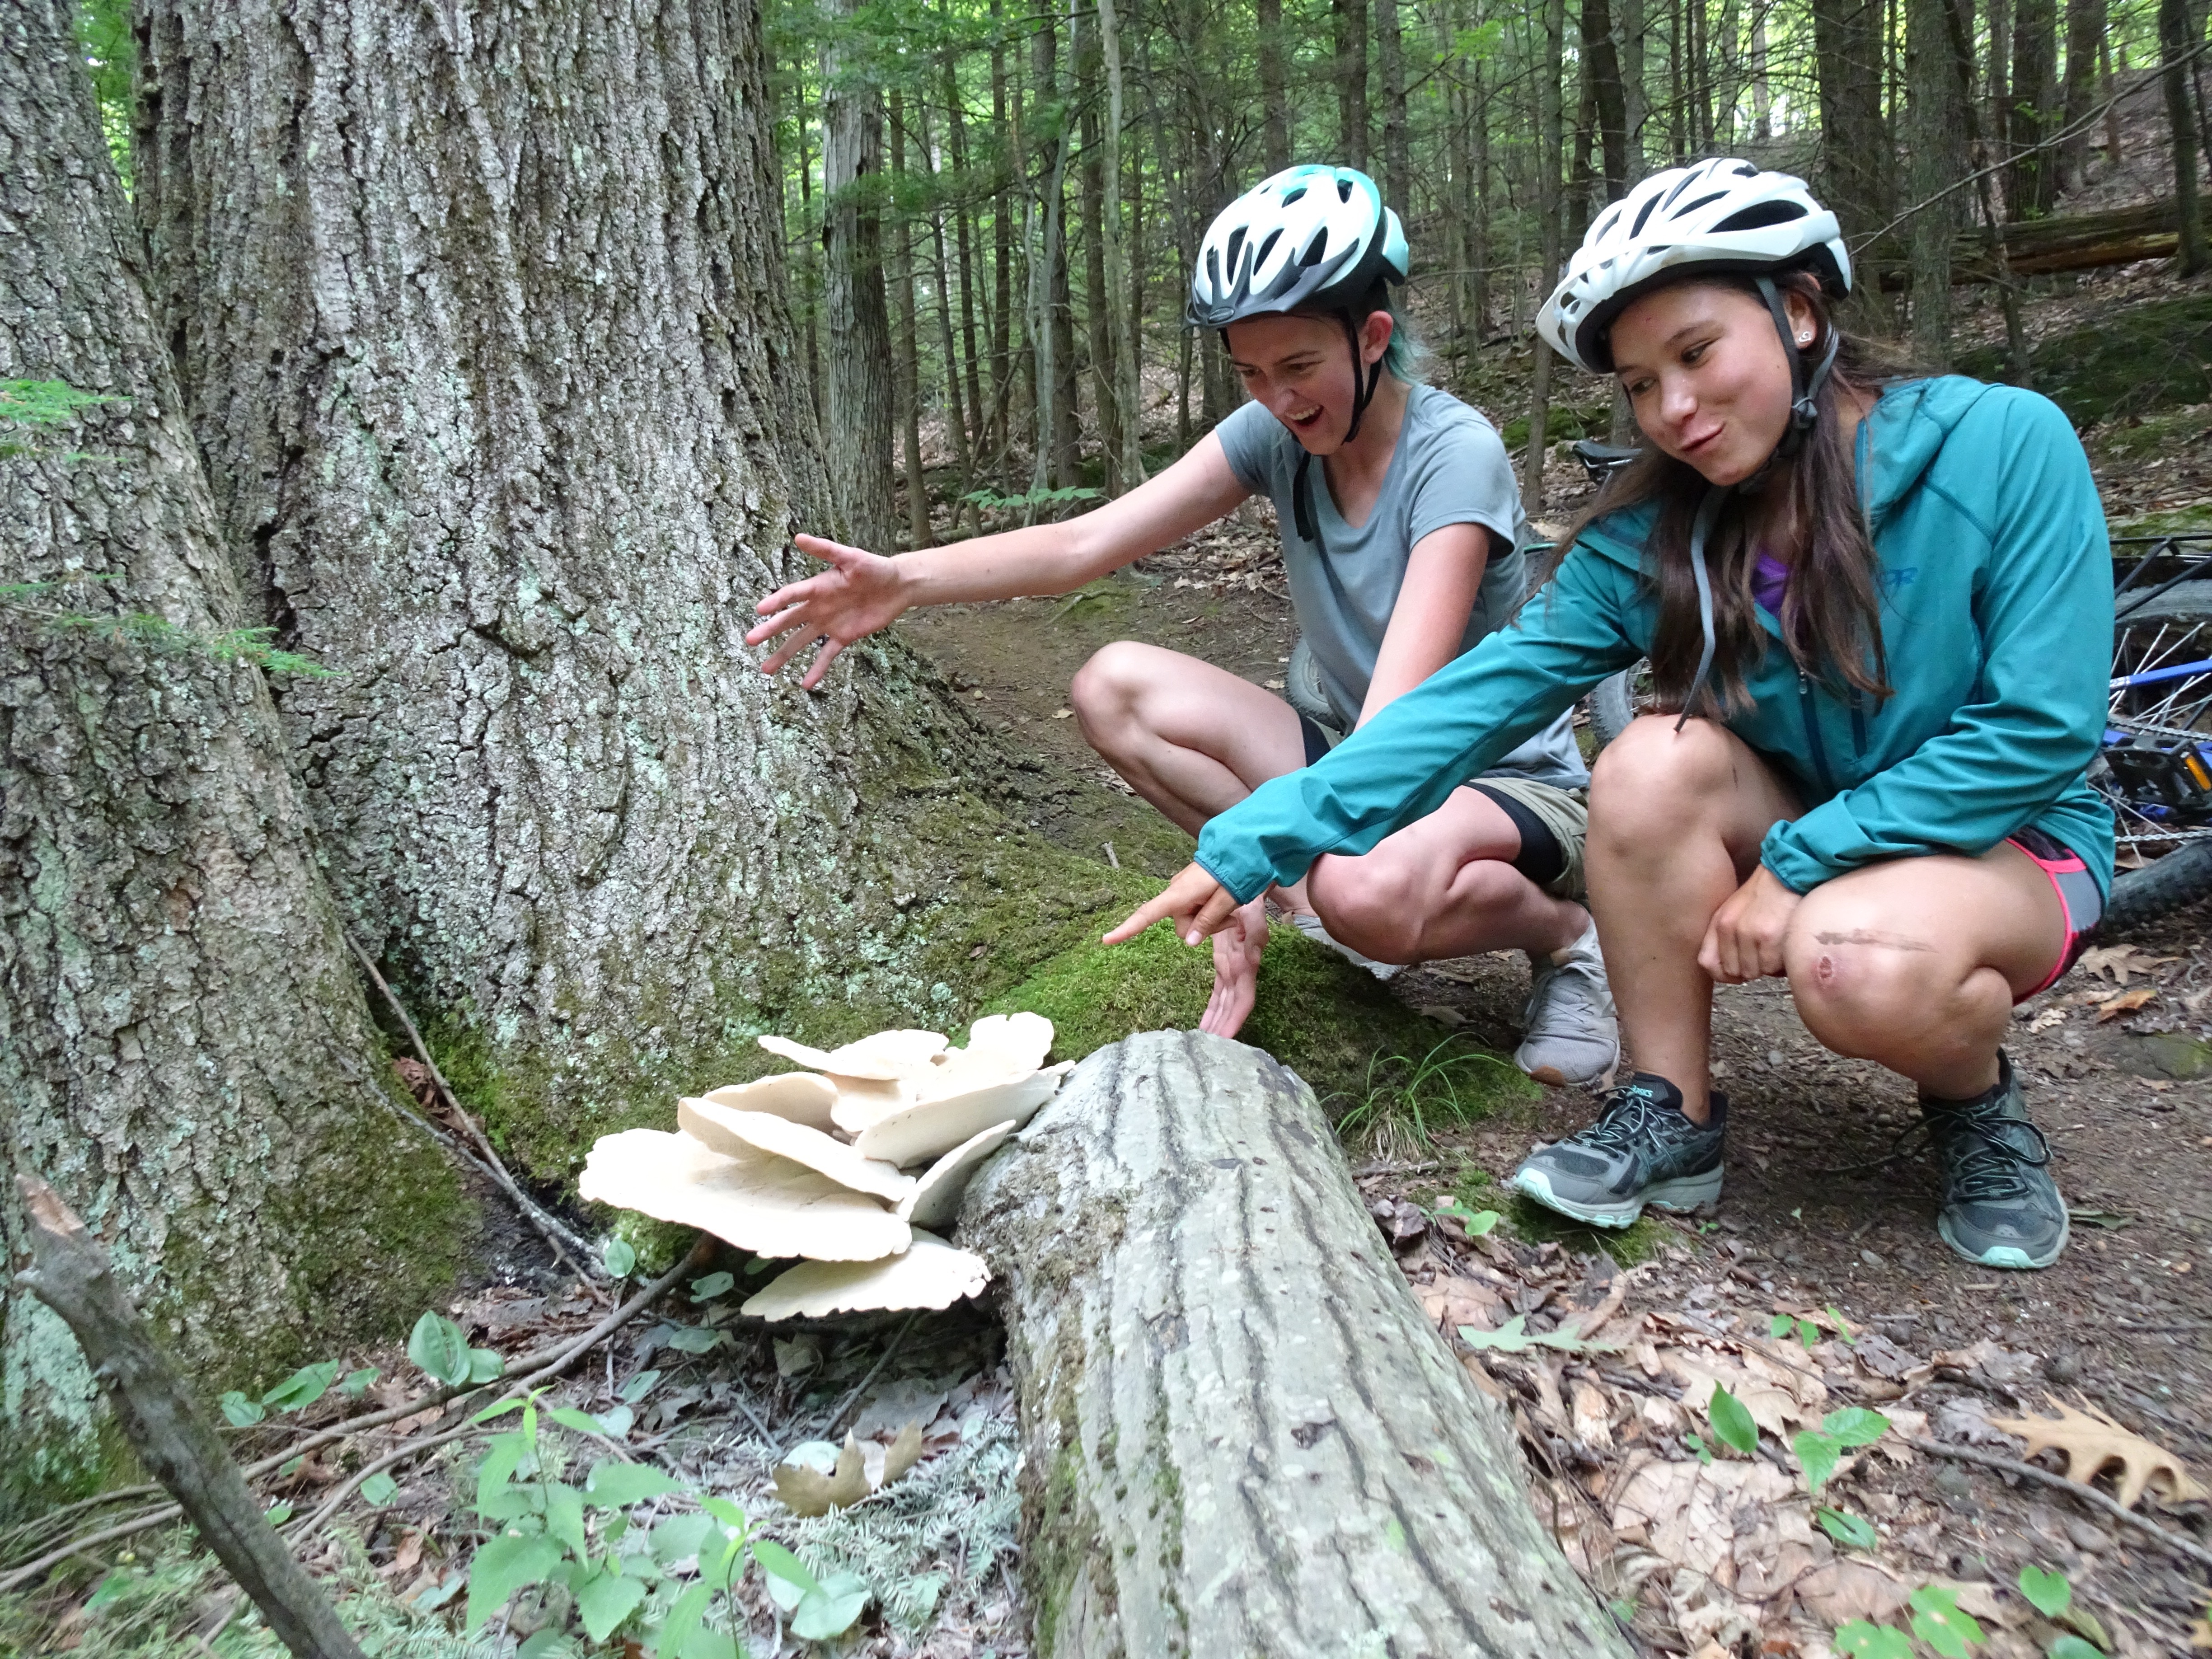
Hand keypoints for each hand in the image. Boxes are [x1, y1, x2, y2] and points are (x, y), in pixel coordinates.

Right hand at [746, 534, 911, 688]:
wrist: (897, 586)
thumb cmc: (873, 567)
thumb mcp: (851, 557)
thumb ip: (826, 549)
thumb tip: (798, 537)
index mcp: (817, 586)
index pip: (792, 595)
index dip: (777, 601)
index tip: (760, 610)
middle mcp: (818, 606)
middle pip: (789, 620)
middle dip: (770, 631)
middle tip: (750, 641)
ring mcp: (829, 623)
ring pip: (801, 641)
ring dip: (784, 654)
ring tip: (766, 669)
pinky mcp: (844, 636)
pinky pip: (827, 654)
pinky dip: (817, 669)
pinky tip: (805, 684)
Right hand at [1102, 862, 1242, 948]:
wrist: (1240, 847)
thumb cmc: (1234, 872)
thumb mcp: (1225, 900)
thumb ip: (1207, 921)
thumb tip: (1188, 942)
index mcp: (1179, 894)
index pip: (1147, 914)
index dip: (1127, 928)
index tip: (1106, 940)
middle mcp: (1175, 892)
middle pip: (1181, 925)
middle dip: (1203, 928)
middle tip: (1229, 919)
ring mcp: (1182, 890)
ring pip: (1190, 920)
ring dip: (1209, 921)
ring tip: (1229, 909)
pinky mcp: (1189, 888)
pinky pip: (1194, 909)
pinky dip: (1207, 912)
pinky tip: (1222, 902)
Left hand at [1199, 896, 1269, 1037]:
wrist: (1245, 886)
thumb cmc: (1248, 899)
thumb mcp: (1251, 913)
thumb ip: (1251, 934)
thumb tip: (1250, 958)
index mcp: (1247, 962)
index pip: (1242, 1000)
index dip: (1235, 1021)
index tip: (1224, 1040)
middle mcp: (1242, 970)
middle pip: (1233, 1007)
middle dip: (1223, 1028)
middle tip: (1208, 1050)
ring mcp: (1233, 968)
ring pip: (1225, 1003)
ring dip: (1217, 1023)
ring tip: (1204, 1042)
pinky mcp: (1225, 962)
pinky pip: (1218, 992)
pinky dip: (1212, 1008)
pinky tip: (1204, 1023)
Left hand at [1699, 864, 1801, 983]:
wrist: (1789, 875)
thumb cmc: (1765, 894)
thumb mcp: (1735, 911)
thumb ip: (1726, 938)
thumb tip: (1731, 971)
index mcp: (1718, 923)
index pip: (1707, 963)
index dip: (1723, 974)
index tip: (1738, 973)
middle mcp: (1729, 929)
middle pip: (1735, 971)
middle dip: (1751, 967)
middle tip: (1765, 953)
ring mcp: (1748, 934)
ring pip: (1755, 972)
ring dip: (1768, 966)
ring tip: (1776, 947)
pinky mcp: (1769, 938)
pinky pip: (1772, 968)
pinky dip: (1781, 963)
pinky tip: (1785, 946)